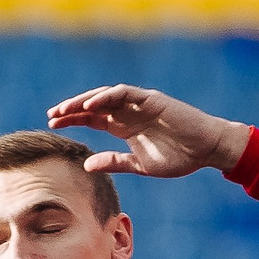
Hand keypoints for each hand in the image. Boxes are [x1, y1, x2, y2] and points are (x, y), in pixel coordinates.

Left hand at [45, 85, 251, 177]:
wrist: (208, 149)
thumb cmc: (180, 158)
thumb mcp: (140, 165)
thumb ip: (115, 162)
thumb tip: (87, 164)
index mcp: (124, 126)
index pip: (92, 119)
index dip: (72, 119)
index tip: (52, 124)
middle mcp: (128, 112)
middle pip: (93, 106)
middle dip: (71, 109)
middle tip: (51, 115)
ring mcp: (139, 104)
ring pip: (104, 97)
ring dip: (83, 101)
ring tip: (64, 109)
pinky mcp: (151, 99)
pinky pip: (123, 93)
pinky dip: (106, 97)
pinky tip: (90, 106)